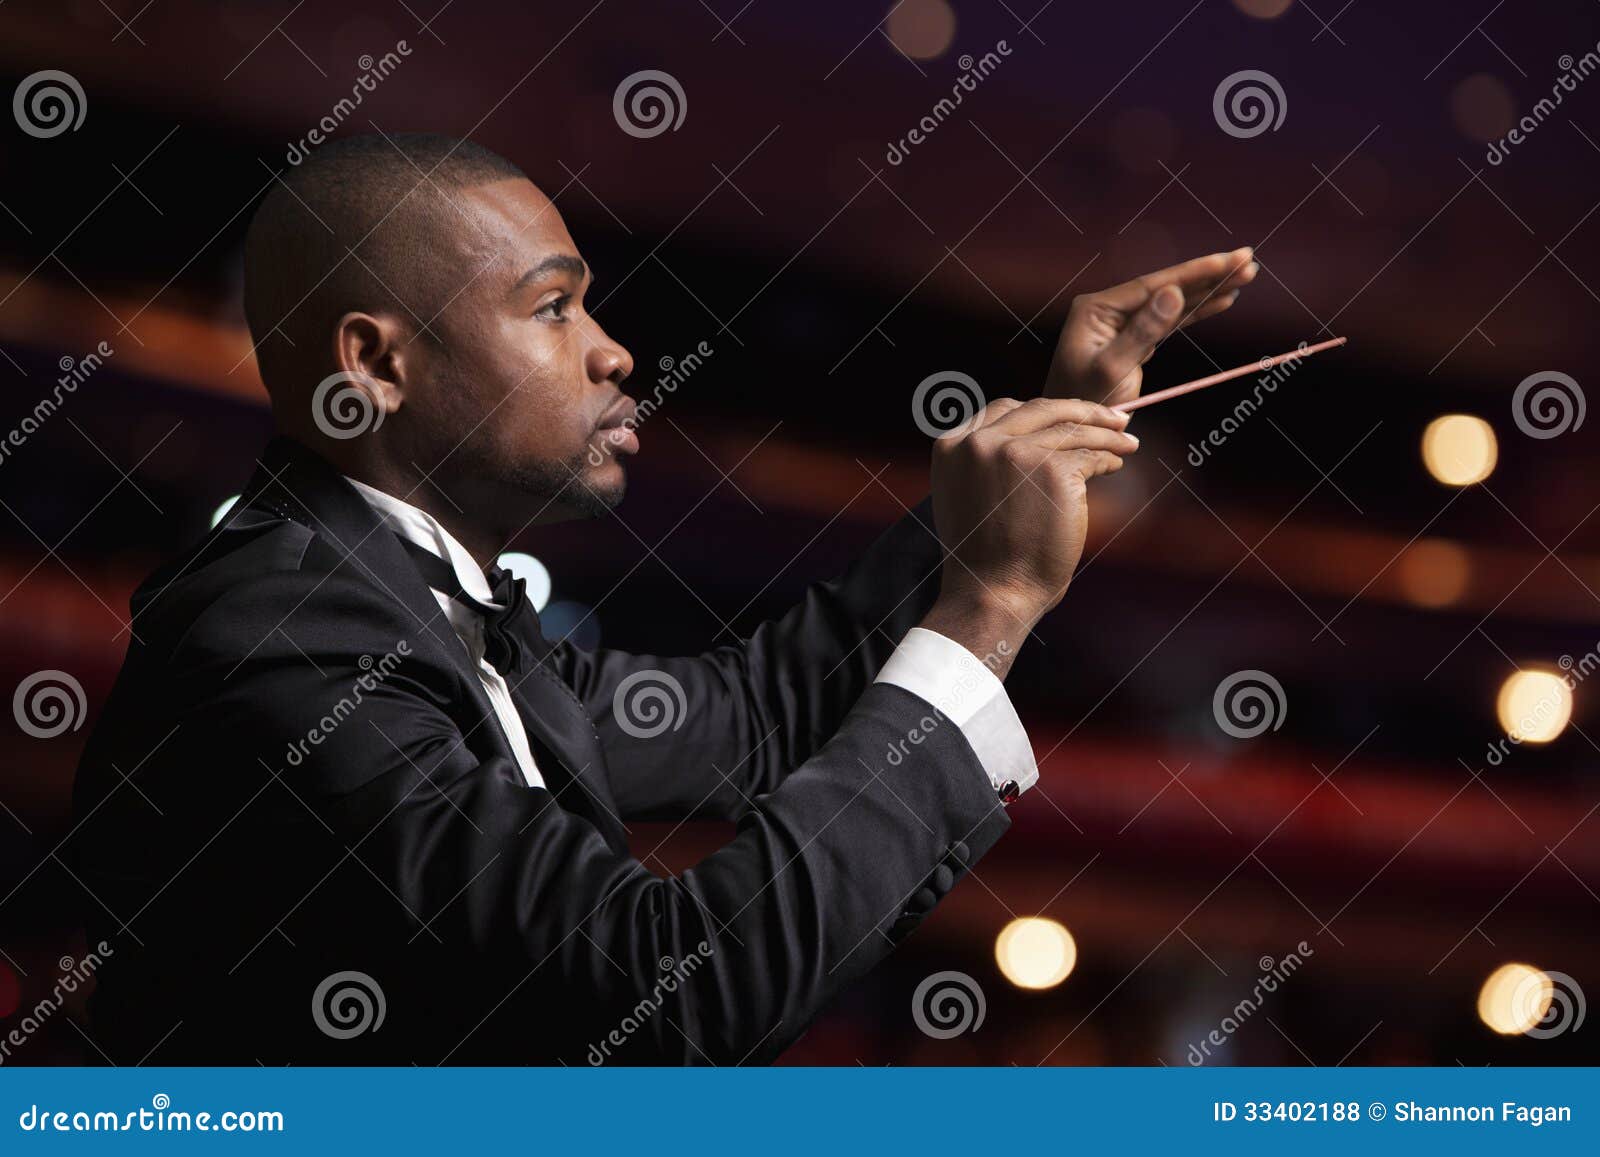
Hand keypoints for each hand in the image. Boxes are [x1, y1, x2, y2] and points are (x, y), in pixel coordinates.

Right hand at [920, 397, 1138, 674]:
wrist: (993, 592)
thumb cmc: (985, 556)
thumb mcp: (967, 495)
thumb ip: (985, 461)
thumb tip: (1029, 436)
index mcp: (953, 444)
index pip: (1005, 408)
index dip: (1043, 411)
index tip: (1068, 415)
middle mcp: (980, 441)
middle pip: (1043, 409)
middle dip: (1084, 411)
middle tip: (1114, 418)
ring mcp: (1016, 452)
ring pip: (1073, 431)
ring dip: (1107, 435)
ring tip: (1127, 442)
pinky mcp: (1052, 469)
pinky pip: (1090, 455)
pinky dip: (1109, 458)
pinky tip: (1116, 465)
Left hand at [1045, 248, 1258, 407]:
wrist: (1074, 432)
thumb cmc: (1085, 404)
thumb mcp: (1113, 370)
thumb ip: (1142, 332)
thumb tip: (1172, 293)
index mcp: (1096, 309)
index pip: (1152, 284)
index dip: (1194, 272)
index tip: (1229, 260)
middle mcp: (1108, 310)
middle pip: (1166, 287)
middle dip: (1208, 274)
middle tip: (1247, 259)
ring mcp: (1121, 323)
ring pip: (1172, 302)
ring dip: (1208, 289)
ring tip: (1245, 275)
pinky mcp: (1134, 338)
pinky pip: (1171, 321)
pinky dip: (1198, 311)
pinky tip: (1223, 299)